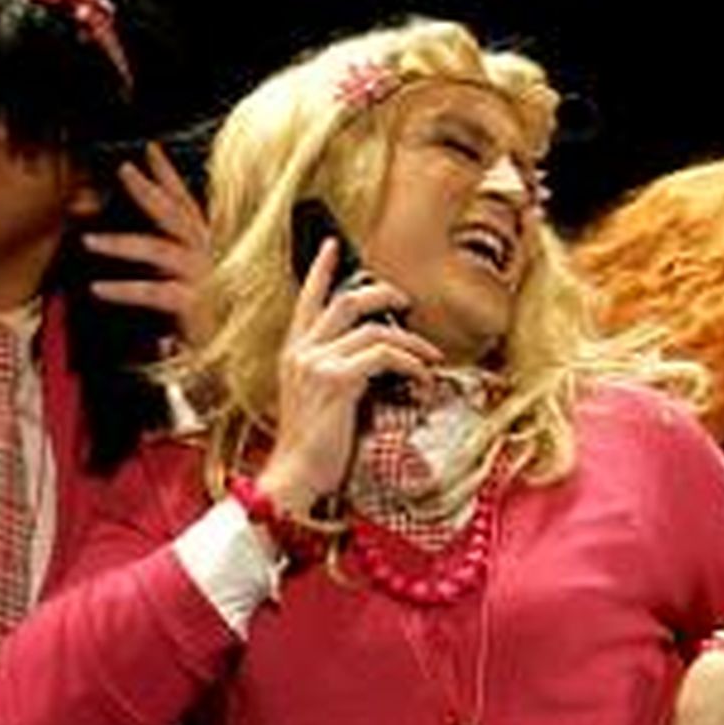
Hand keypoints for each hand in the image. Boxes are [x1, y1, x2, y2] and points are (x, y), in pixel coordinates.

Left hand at [84, 143, 214, 347]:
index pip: (188, 206)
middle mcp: (210, 260)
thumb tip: (130, 248)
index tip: (150, 150)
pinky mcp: (194, 309)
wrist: (232, 371)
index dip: (169, 177)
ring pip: (160, 250)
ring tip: (88, 241)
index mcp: (208, 252)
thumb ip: (164, 270)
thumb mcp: (187, 293)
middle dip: (149, 190)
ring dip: (121, 243)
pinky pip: (154, 292)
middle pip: (177, 216)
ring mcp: (204, 282)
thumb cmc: (209, 333)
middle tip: (123, 170)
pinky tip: (98, 289)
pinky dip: (124, 290)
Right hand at [254, 239, 443, 511]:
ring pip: (374, 329)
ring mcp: (317, 364)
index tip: (333, 246)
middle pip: (347, 302)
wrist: (294, 478)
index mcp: (293, 355)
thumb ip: (337, 375)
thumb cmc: (311, 450)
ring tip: (430, 358)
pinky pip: (385, 356)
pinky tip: (423, 380)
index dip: (322, 271)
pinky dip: (411, 365)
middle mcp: (302, 353)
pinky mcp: (338, 381)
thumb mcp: (318, 403)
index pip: (307, 301)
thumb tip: (375, 364)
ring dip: (410, 341)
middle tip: (406, 302)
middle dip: (382, 294)